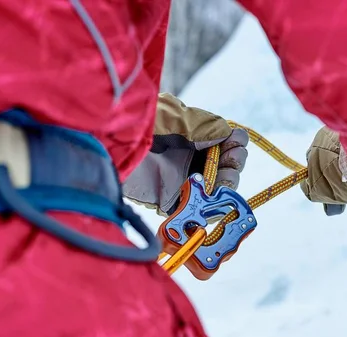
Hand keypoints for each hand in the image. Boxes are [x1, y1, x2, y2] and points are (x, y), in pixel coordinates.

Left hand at [124, 93, 247, 215]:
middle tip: (231, 163)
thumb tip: (229, 133)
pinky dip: (209, 205)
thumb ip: (205, 128)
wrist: (111, 147)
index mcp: (193, 133)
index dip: (235, 143)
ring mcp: (181, 178)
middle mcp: (190, 156)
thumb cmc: (142, 126)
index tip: (234, 144)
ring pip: (217, 187)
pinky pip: (197, 206)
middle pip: (226, 164)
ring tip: (223, 182)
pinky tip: (212, 197)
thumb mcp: (177, 118)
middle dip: (234, 163)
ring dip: (226, 184)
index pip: (226, 140)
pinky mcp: (170, 199)